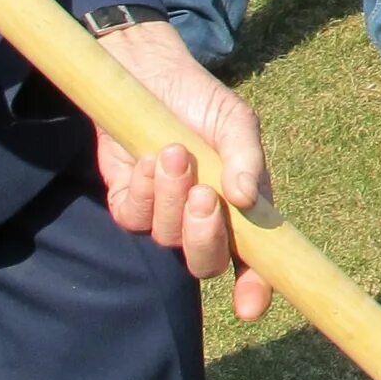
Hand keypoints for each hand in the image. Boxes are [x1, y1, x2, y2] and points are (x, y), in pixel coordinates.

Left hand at [95, 20, 272, 321]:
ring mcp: (162, 215)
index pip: (253, 260)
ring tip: (173, 152)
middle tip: (203, 195)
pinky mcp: (126, 203)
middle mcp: (202, 220)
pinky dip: (142, 190)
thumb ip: (246, 157)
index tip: (249, 306)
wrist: (146, 73)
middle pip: (204, 261)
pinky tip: (148, 158)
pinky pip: (133, 217)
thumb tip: (248, 198)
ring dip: (170, 197)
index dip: (255, 287)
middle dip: (203, 235)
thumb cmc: (200, 100)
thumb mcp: (236, 121)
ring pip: (166, 237)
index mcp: (240, 208)